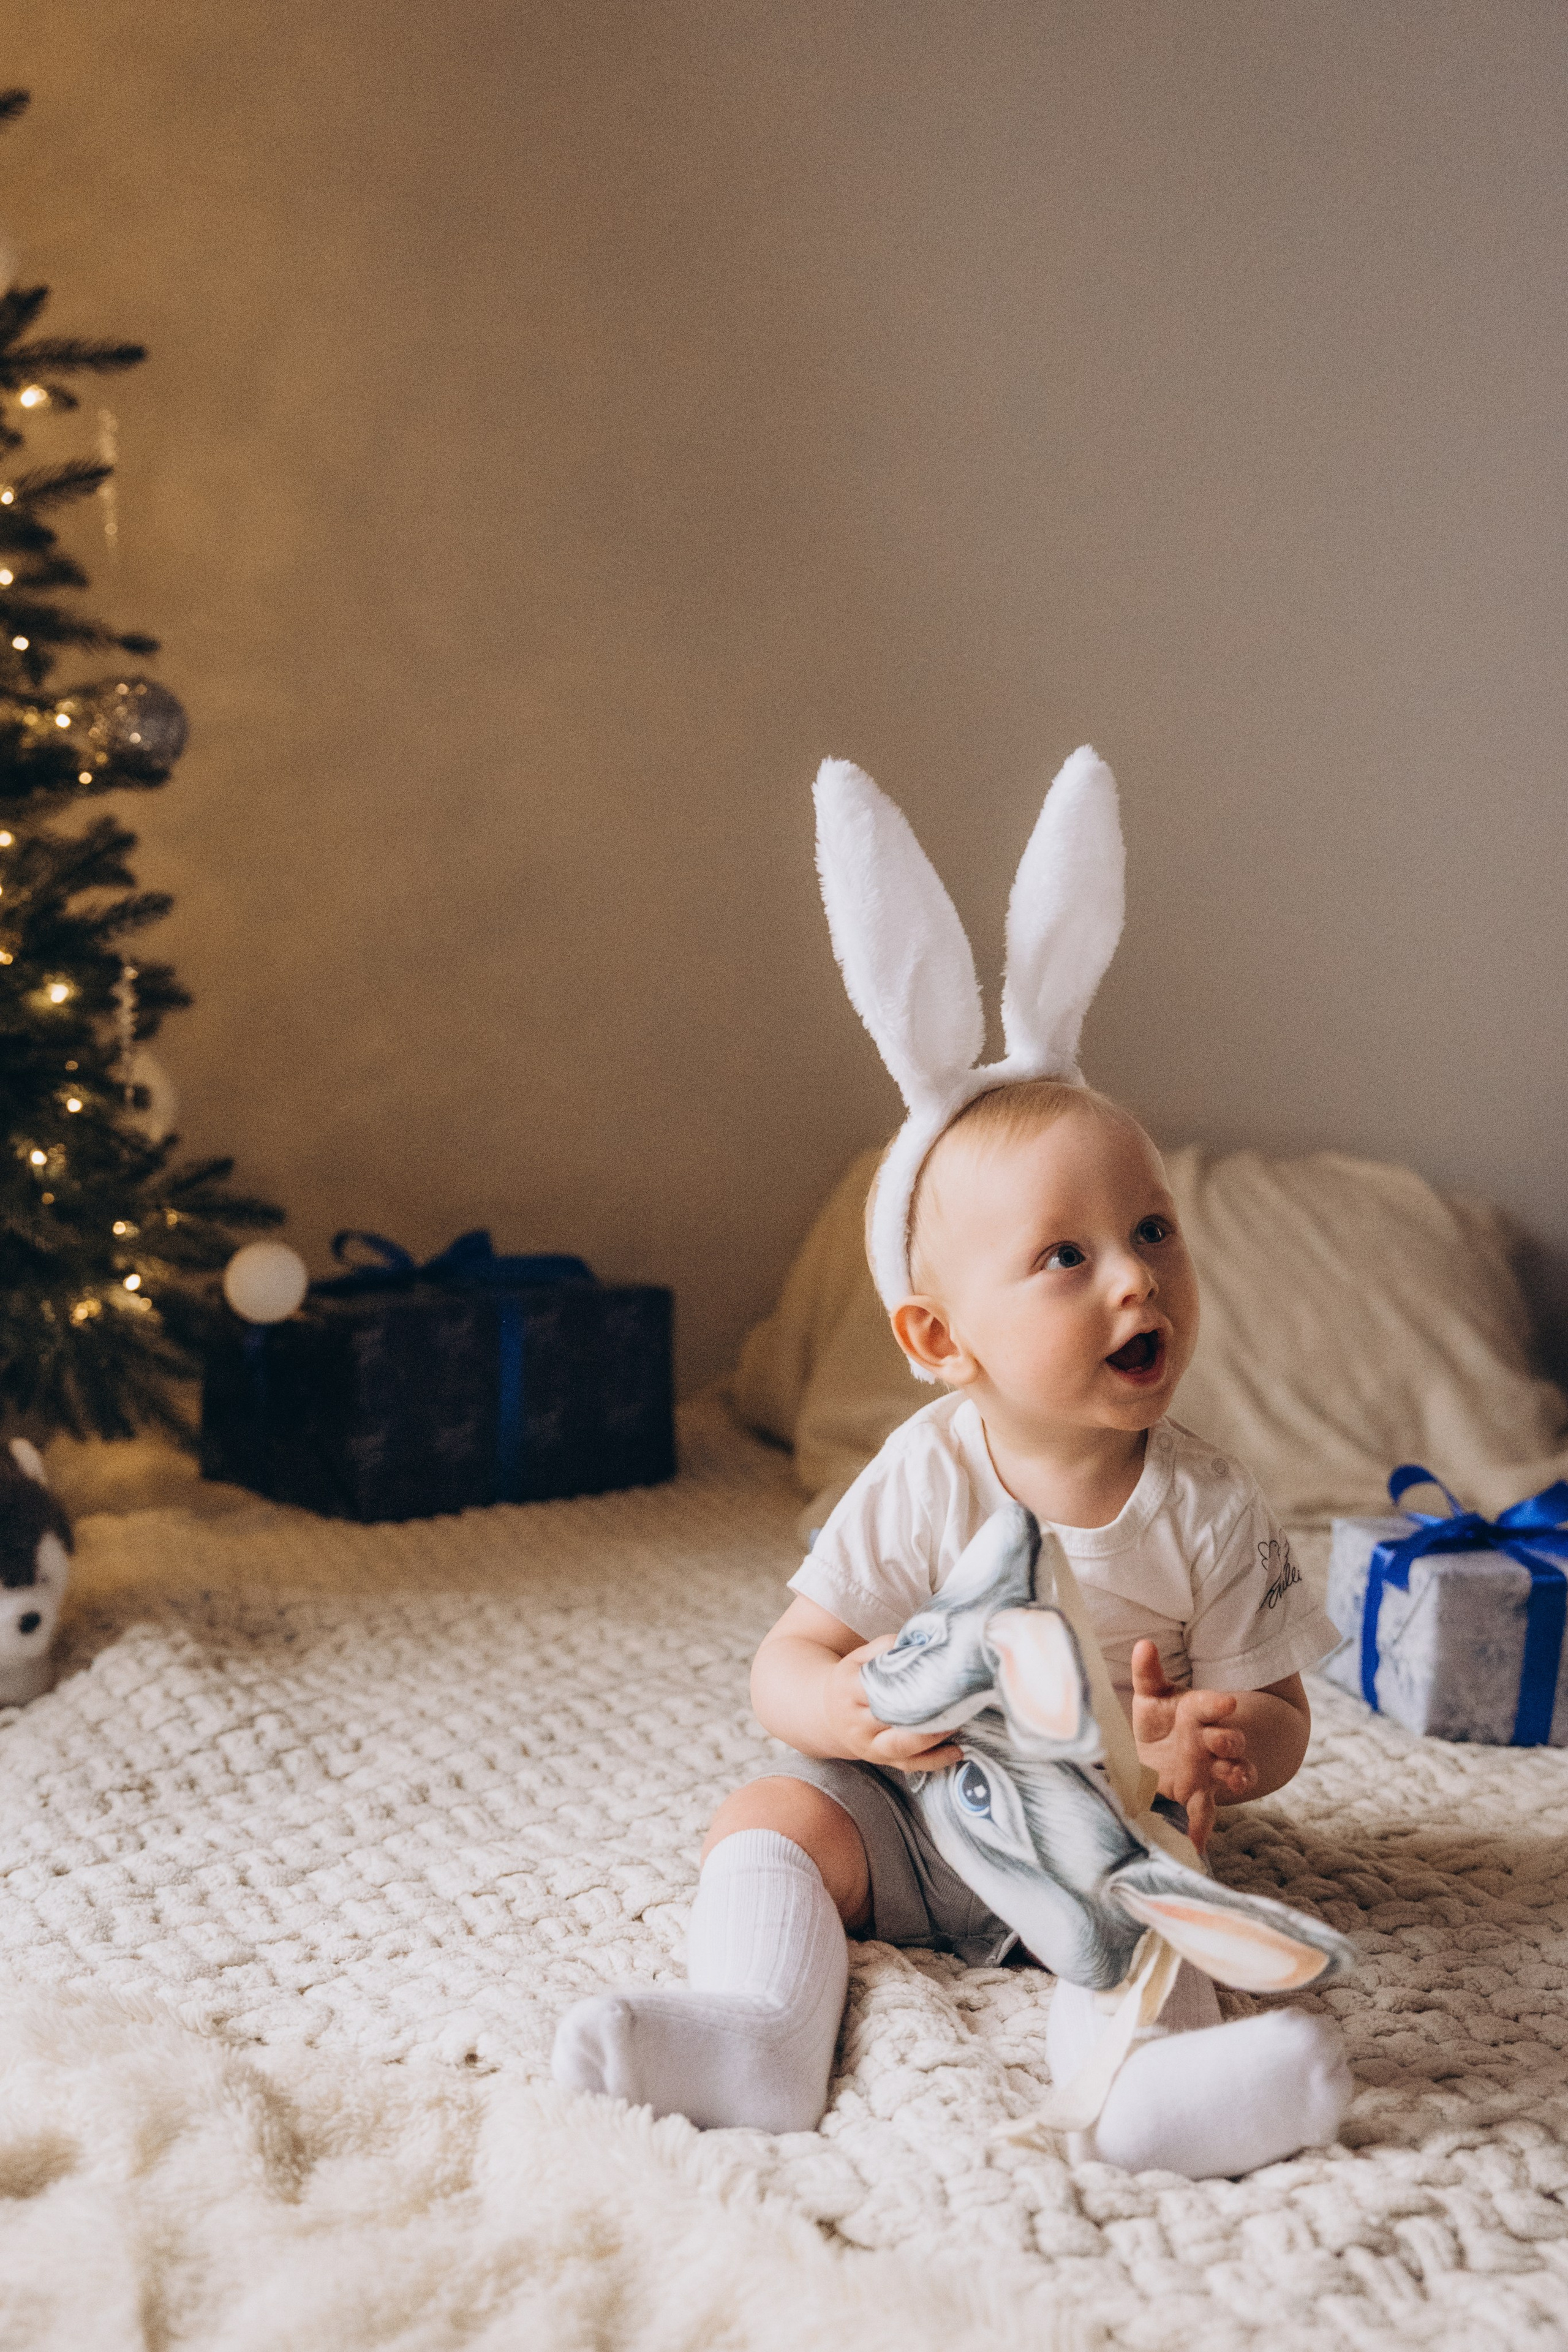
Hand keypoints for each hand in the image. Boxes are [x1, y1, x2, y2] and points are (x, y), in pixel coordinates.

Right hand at [821, 1637, 963, 1774]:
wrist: (829, 1714)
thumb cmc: (851, 1680)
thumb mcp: (858, 1658)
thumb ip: (885, 1647)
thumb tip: (920, 1640)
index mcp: (848, 1691)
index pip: (877, 1688)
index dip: (906, 1683)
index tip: (933, 1676)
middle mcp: (855, 1723)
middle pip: (892, 1720)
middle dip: (925, 1713)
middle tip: (956, 1700)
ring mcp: (868, 1746)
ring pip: (902, 1748)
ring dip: (933, 1738)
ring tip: (958, 1723)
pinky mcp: (881, 1761)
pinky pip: (909, 1765)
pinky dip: (935, 1761)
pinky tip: (957, 1751)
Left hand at [1129, 1639, 1256, 1851]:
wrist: (1166, 1753)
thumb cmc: (1161, 1719)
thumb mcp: (1152, 1695)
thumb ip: (1148, 1673)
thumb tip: (1143, 1644)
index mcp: (1196, 1713)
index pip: (1208, 1705)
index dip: (1216, 1704)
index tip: (1226, 1702)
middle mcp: (1208, 1742)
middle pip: (1226, 1739)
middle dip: (1228, 1740)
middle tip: (1224, 1741)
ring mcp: (1209, 1770)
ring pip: (1232, 1771)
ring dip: (1236, 1774)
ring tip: (1236, 1779)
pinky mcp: (1200, 1796)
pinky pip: (1205, 1814)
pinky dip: (1200, 1830)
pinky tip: (1194, 1844)